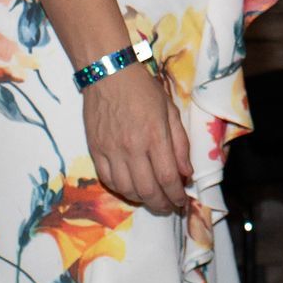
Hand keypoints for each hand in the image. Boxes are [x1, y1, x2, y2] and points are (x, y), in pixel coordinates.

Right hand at [82, 61, 191, 216]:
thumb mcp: (170, 110)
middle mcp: (132, 148)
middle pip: (147, 190)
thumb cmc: (144, 89)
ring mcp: (111, 152)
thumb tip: (186, 172)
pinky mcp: (95, 152)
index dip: (177, 194)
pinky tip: (132, 189)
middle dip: (161, 204)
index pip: (167, 177)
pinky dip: (122, 191)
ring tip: (153, 199)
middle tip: (169, 206)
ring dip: (142, 200)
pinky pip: (108, 181)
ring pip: (127, 190)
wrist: (109, 75)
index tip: (183, 201)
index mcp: (154, 135)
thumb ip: (180, 142)